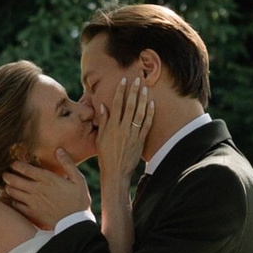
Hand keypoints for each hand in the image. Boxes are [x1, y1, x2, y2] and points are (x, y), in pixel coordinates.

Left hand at [2, 154, 88, 228]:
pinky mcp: (32, 213)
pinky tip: (14, 199)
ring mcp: (33, 202)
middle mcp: (37, 190)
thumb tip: (59, 149)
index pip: (26, 169)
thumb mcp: (78, 180)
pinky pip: (16, 206)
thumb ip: (68, 164)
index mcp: (48, 179)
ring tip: (8, 185)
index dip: (16, 165)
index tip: (13, 163)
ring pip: (13, 192)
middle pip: (15, 180)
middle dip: (7, 175)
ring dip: (9, 187)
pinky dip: (12, 201)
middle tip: (5, 174)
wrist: (75, 223)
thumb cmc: (79, 200)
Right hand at [90, 66, 156, 188]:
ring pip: (139, 113)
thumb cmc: (106, 156)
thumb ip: (103, 122)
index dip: (120, 91)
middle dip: (134, 91)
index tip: (124, 80)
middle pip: (129, 106)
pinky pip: (146, 125)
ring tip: (146, 88)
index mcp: (111, 127)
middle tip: (138, 79)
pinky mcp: (140, 141)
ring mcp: (132, 135)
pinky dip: (149, 114)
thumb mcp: (100, 138)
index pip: (116, 104)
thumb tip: (102, 106)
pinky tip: (152, 104)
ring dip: (143, 99)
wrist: (116, 173)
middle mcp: (122, 129)